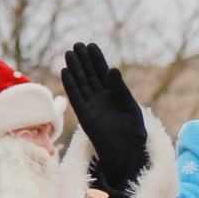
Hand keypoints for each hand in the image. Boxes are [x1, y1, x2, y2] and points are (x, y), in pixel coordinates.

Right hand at [61, 43, 146, 187]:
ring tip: (68, 53)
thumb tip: (112, 70)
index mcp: (114, 94)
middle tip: (76, 45)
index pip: (103, 72)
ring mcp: (91, 106)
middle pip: (89, 75)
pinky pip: (75, 97)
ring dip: (74, 69)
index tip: (90, 45)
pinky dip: (70, 85)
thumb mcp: (129, 107)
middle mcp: (100, 98)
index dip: (96, 59)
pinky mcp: (84, 115)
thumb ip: (120, 89)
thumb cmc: (133, 132)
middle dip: (83, 60)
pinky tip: (65, 72)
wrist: (127, 153)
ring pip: (81, 83)